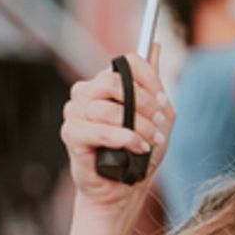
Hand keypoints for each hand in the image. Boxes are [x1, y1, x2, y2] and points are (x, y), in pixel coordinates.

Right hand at [61, 47, 174, 213]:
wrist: (126, 188)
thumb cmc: (140, 151)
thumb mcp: (159, 114)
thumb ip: (154, 83)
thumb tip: (155, 45)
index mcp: (106, 84)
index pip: (126, 62)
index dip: (149, 80)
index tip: (164, 101)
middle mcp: (87, 93)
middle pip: (115, 81)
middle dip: (144, 103)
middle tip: (160, 122)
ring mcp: (75, 112)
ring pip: (108, 108)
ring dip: (139, 127)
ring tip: (152, 142)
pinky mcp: (71, 134)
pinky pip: (97, 129)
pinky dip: (122, 139)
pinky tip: (137, 147)